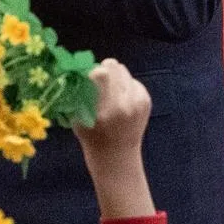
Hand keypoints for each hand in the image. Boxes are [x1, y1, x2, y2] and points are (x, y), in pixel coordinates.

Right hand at [73, 59, 154, 218]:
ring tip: (109, 92)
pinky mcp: (146, 101)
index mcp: (106, 109)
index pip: (101, 73)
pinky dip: (125, 84)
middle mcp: (125, 104)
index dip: (92, 72)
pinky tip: (120, 98)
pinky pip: (133, 80)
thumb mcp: (78, 117)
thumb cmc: (91, 136)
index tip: (88, 79)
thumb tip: (77, 70)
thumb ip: (79, 94)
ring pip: (123, 70)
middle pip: (114, 66)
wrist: (117, 157)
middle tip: (98, 83)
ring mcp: (139, 102)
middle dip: (104, 70)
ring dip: (115, 76)